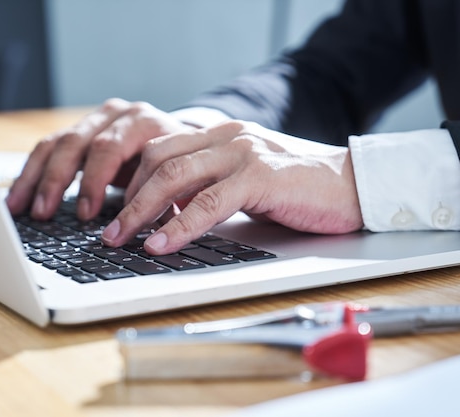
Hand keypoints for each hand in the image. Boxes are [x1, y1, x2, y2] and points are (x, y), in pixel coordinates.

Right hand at [5, 98, 192, 219]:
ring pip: (57, 143)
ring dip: (37, 178)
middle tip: (45, 213)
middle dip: (58, 181)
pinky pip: (49, 149)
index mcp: (145, 123)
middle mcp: (119, 115)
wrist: (182, 145)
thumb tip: (157, 236)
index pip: (109, 147)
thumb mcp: (182, 182)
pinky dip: (32, 174)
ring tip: (22, 209)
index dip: (94, 181)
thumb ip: (168, 204)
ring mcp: (97, 119)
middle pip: (77, 142)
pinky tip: (19, 198)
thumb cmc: (182, 168)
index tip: (86, 214)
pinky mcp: (81, 130)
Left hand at [101, 120, 363, 254]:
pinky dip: (179, 225)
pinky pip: (209, 202)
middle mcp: (227, 137)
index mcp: (220, 135)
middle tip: (107, 229)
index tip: (113, 210)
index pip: (160, 149)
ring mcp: (244, 153)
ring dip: (140, 211)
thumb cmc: (300, 187)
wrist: (352, 183)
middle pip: (157, 159)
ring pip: (175, 175)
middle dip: (125, 197)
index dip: (130, 180)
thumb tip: (171, 212)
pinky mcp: (261, 176)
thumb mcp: (246, 179)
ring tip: (120, 239)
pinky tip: (161, 244)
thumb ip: (212, 185)